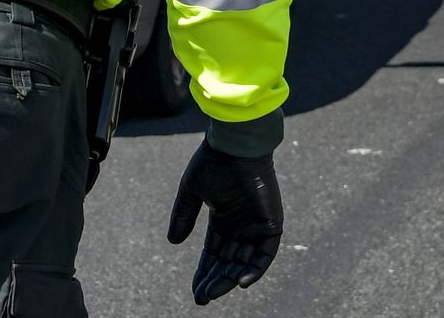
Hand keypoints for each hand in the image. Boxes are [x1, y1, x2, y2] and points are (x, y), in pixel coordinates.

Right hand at [167, 140, 283, 305]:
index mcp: (222, 218)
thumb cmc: (213, 162)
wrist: (235, 145)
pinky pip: (264, 254)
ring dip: (231, 279)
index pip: (213, 254)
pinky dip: (255, 269)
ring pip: (244, 263)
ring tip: (214, 293)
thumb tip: (172, 242)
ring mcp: (256, 226)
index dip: (204, 272)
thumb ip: (184, 216)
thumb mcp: (191, 191)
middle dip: (215, 281)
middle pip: (227, 263)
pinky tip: (240, 282)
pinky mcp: (271, 224)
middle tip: (203, 298)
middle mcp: (240, 226)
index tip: (196, 292)